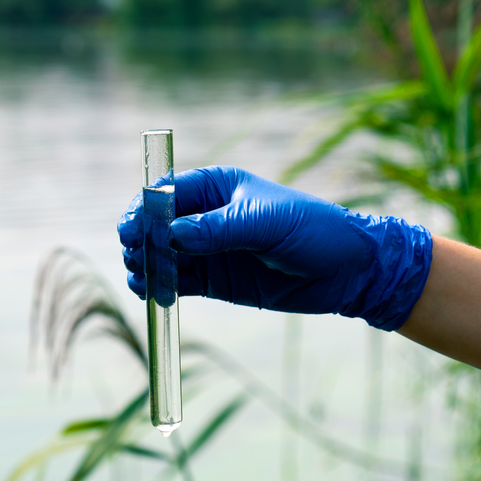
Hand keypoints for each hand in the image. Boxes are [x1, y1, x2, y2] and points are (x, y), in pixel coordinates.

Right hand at [117, 166, 432, 329]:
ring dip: (146, 266)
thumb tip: (172, 234)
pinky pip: (177, 281)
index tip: (132, 229)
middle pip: (155, 226)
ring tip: (143, 280)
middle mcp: (204, 216)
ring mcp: (207, 250)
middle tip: (136, 257)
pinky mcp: (213, 281)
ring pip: (161, 256)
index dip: (144, 210)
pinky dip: (161, 287)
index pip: (165, 193)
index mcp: (215, 187)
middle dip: (140, 240)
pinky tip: (153, 293)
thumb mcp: (266, 224)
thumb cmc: (313, 231)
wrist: (348, 271)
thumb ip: (218, 229)